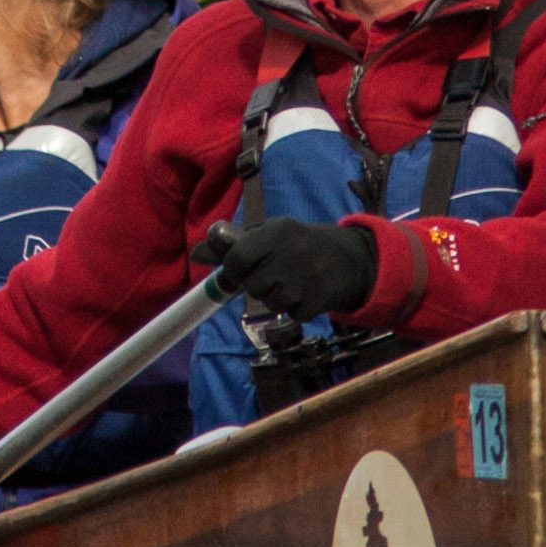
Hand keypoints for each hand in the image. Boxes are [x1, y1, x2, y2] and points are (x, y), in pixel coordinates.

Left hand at [203, 210, 378, 324]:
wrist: (349, 259)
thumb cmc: (298, 246)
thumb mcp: (270, 236)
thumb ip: (233, 246)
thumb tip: (195, 253)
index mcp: (277, 231)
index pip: (238, 257)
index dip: (233, 270)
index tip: (240, 272)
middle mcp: (291, 253)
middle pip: (252, 285)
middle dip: (258, 285)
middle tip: (274, 275)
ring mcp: (305, 279)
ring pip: (269, 303)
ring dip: (276, 298)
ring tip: (292, 283)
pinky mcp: (316, 301)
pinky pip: (290, 315)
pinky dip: (295, 309)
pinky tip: (306, 293)